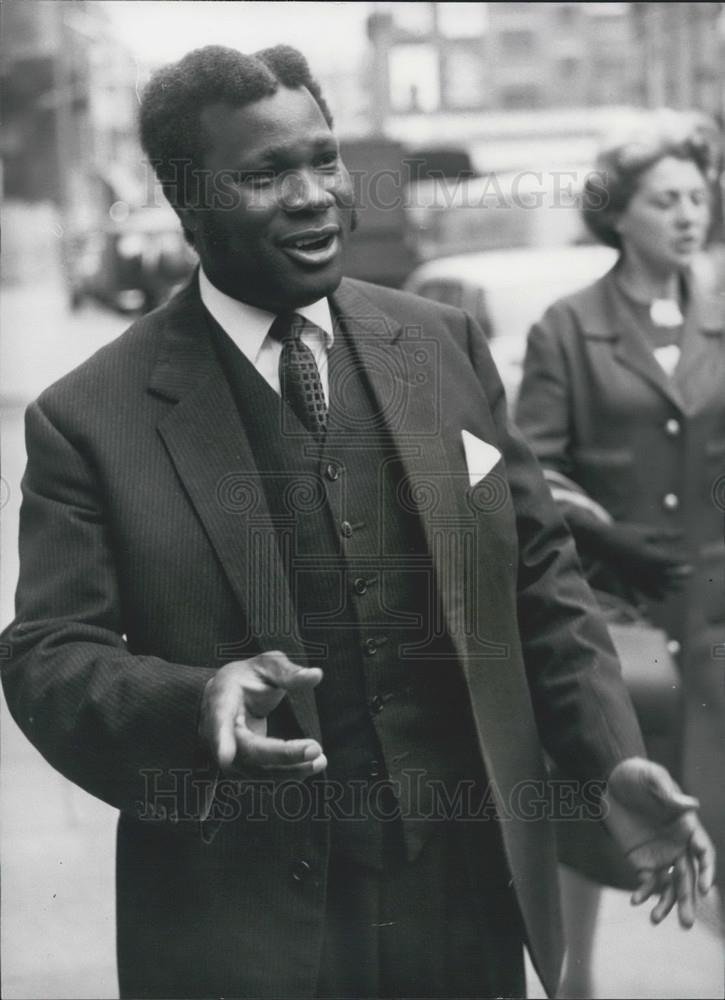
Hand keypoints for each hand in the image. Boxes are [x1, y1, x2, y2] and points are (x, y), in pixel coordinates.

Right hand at [199, 651, 326, 777]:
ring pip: (254, 771)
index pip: (218, 720)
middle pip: (246, 752)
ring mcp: (226, 754)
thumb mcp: (267, 665)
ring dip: (289, 770)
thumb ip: (288, 672)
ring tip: (320, 761)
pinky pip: (262, 777)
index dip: (221, 739)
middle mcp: (217, 731)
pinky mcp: (240, 767)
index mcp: (221, 698)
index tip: (225, 758)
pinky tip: (311, 766)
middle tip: (315, 749)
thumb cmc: (249, 677)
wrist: (229, 695)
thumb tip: (316, 675)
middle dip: (281, 754)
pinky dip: (287, 774)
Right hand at [594, 523, 691, 599]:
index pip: (672, 562)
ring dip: (662, 592)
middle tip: (688, 576)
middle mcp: (645, 570)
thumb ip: (665, 535)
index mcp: (652, 557)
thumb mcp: (646, 532)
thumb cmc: (624, 533)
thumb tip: (683, 534)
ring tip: (670, 595)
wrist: (600, 540)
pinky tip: (640, 608)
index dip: (681, 562)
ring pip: (652, 589)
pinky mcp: (623, 579)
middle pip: (665, 578)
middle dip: (678, 578)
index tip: (688, 561)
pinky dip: (635, 601)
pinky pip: (631, 593)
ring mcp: (634, 577)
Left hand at [603, 758, 714, 927]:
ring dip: (666, 904)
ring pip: (670, 885)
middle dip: (688, 900)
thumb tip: (692, 805)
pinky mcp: (642, 859)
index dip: (706, 870)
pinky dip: (643, 892)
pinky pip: (647, 881)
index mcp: (687, 826)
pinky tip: (636, 901)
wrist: (610, 780)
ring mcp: (661, 854)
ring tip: (655, 919)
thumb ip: (669, 794)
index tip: (704, 889)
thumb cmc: (637, 775)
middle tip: (687, 923)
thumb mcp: (652, 778)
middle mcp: (678, 845)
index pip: (703, 852)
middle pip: (688, 876)